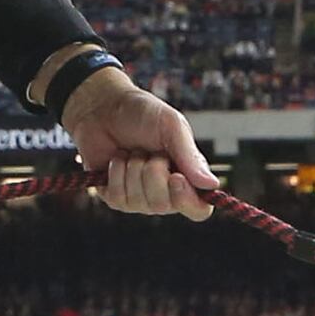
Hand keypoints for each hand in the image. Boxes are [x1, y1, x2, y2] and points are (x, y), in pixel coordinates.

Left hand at [60, 68, 216, 216]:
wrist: (103, 106)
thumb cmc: (141, 113)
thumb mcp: (171, 126)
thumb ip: (190, 156)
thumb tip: (212, 185)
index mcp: (186, 176)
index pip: (198, 209)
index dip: (188, 200)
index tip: (175, 177)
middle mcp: (164, 192)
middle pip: (164, 205)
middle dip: (153, 174)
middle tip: (149, 152)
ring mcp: (138, 197)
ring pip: (140, 203)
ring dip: (133, 170)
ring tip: (132, 152)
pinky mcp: (115, 196)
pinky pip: (118, 198)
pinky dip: (116, 174)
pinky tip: (117, 159)